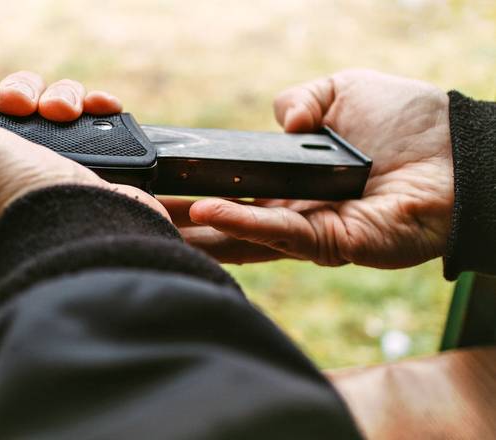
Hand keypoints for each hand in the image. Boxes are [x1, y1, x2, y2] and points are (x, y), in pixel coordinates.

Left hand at [0, 57, 166, 274]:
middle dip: (15, 95)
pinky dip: (94, 111)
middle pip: (2, 114)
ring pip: (48, 114)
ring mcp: (43, 187)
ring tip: (65, 112)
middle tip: (19, 108)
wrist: (85, 236)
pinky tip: (98, 109)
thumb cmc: (5, 202)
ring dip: (59, 97)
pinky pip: (88, 127)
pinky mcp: (84, 181)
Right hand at [163, 69, 452, 267]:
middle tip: (142, 214)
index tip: (161, 187)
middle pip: (232, 224)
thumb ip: (303, 100)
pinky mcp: (332, 245)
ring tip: (156, 223)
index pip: (236, 190)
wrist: (460, 152)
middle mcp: (297, 211)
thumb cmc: (411, 120)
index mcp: (296, 180)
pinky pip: (279, 235)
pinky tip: (206, 215)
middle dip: (186, 222)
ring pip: (245, 237)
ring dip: (201, 233)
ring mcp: (312, 232)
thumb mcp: (344, 90)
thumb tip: (277, 120)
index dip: (200, 190)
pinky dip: (243, 224)